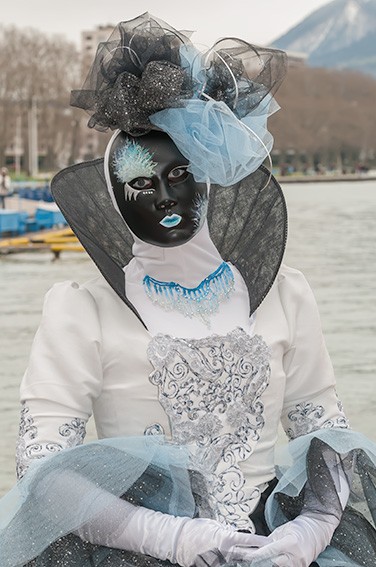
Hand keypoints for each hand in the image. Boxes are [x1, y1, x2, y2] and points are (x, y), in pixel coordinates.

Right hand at [123, 507, 268, 566]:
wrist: (179, 540)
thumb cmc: (196, 529)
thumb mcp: (213, 525)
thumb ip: (226, 531)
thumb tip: (236, 534)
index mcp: (225, 538)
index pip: (248, 540)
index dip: (261, 541)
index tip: (271, 541)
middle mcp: (225, 552)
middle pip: (248, 555)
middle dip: (260, 554)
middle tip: (272, 553)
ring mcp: (220, 561)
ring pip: (238, 561)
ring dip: (247, 559)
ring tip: (258, 558)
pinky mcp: (213, 566)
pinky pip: (226, 564)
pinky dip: (231, 561)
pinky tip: (238, 559)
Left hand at [233, 514, 336, 566]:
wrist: (316, 532)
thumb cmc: (298, 528)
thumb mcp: (283, 530)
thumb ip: (270, 540)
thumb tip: (256, 546)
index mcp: (290, 544)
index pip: (269, 551)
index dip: (256, 554)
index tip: (245, 555)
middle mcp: (295, 557)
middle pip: (272, 563)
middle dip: (257, 562)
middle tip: (244, 560)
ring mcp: (298, 565)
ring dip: (264, 564)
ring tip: (251, 561)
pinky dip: (272, 565)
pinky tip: (264, 562)